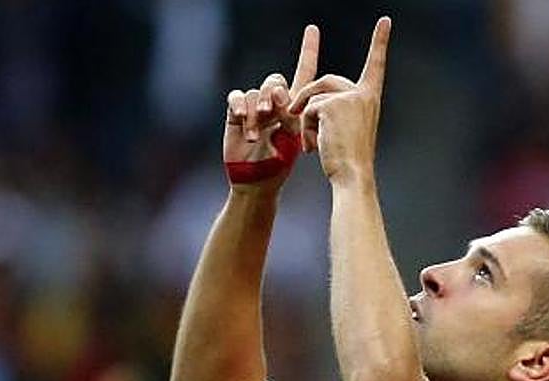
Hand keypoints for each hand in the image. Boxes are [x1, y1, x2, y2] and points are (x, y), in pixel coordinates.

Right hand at [224, 24, 319, 189]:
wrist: (257, 183)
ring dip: (256, 110)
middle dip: (274, 94)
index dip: (307, 51)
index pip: (303, 72)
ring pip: (255, 92)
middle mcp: (274, 103)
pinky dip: (239, 106)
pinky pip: (236, 97)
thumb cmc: (279, 166)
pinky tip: (242, 120)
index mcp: (294, 106)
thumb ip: (290, 116)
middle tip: (274, 111)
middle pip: (275, 81)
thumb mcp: (292, 140)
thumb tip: (280, 97)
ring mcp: (254, 108)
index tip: (313, 30)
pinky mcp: (235, 114)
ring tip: (257, 133)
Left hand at [289, 17, 389, 185]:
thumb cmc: (347, 160)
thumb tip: (303, 103)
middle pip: (326, 80)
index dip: (379, 42)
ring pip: (313, 96)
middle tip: (298, 119)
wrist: (352, 176)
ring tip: (313, 143)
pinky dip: (304, 128)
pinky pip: (307, 108)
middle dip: (308, 99)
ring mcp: (348, 97)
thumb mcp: (345, 129)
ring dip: (305, 120)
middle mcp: (363, 94)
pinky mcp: (332, 104)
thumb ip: (335, 109)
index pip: (375, 65)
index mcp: (370, 98)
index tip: (385, 21)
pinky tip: (314, 145)